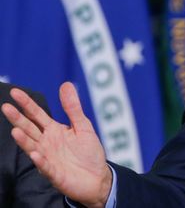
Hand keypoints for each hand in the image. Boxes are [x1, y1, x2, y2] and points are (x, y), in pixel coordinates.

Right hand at [1, 82, 112, 207]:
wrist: (98, 177)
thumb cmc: (89, 152)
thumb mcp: (83, 126)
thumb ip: (73, 108)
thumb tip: (66, 84)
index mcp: (53, 130)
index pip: (37, 115)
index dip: (27, 104)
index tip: (15, 92)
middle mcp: (46, 143)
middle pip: (29, 129)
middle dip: (18, 119)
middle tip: (5, 107)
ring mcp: (48, 158)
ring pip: (32, 147)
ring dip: (23, 140)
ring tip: (15, 131)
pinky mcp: (54, 173)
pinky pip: (45, 167)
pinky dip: (39, 161)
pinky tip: (35, 154)